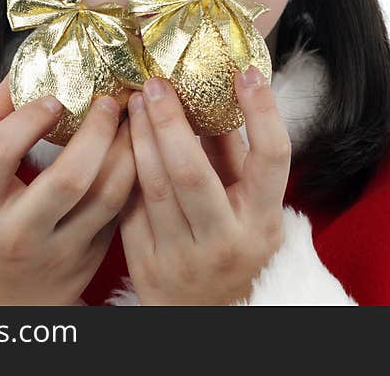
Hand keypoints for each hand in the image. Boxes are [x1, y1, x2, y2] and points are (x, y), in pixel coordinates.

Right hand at [0, 73, 135, 304]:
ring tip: (132, 118)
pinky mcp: (89, 261)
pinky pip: (120, 211)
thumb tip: (23, 66)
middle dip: (98, 131)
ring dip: (129, 149)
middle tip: (109, 101)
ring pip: (108, 195)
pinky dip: (133, 174)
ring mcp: (58, 251)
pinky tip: (137, 148)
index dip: (28, 119)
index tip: (55, 96)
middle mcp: (18, 233)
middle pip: (69, 178)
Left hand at [118, 66, 289, 304]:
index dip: (262, 112)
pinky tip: (118, 137)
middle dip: (170, 120)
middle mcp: (225, 240)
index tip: (246, 72)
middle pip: (192, 172)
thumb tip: (218, 93)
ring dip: (140, 136)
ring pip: (153, 186)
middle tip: (156, 82)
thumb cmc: (236, 248)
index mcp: (262, 220)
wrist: (206, 318)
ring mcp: (182, 256)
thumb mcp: (252, 207)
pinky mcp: (146, 264)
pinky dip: (124, 167)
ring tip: (136, 100)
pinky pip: (130, 206)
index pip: (271, 158)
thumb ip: (235, 155)